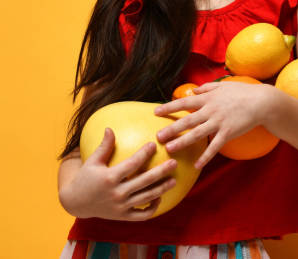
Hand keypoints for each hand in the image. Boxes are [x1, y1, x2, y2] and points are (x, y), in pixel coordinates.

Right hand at [60, 128, 177, 220]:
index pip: (132, 164)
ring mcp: (120, 207)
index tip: (154, 144)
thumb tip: (109, 128)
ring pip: (146, 198)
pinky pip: (142, 215)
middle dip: (161, 172)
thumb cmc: (85, 178)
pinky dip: (152, 208)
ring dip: (162, 189)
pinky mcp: (122, 217)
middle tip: (174, 163)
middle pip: (144, 182)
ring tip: (174, 180)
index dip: (144, 154)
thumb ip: (104, 146)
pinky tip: (160, 197)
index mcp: (109, 178)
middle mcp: (116, 193)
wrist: (75, 202)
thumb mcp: (92, 161)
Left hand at [154, 81, 273, 168]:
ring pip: (197, 134)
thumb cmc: (242, 92)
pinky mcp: (228, 133)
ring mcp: (219, 122)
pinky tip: (196, 164)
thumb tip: (192, 90)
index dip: (169, 107)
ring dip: (183, 142)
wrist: (262, 102)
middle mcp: (211, 110)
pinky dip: (205, 156)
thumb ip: (206, 88)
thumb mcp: (223, 86)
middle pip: (187, 120)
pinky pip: (214, 146)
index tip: (156, 112)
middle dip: (171, 128)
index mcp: (208, 98)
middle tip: (158, 136)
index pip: (184, 103)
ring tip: (170, 149)